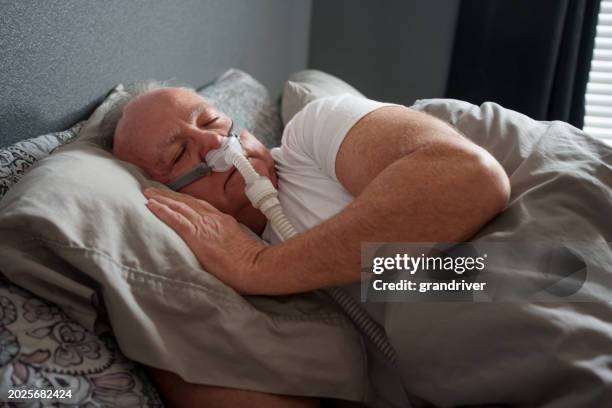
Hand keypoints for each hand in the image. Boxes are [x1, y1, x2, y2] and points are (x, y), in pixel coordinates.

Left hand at [143, 187, 266, 293]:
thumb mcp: (242, 244)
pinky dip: (163, 211)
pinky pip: (176, 219)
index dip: (186, 201)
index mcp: (224, 221)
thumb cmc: (252, 262)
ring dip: (162, 199)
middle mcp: (213, 219)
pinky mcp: (198, 235)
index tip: (175, 198)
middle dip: (170, 196)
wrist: (256, 266)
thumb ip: (230, 240)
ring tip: (148, 195)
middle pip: (188, 203)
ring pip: (179, 207)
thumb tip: (223, 244)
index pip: (201, 207)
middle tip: (154, 190)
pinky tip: (151, 206)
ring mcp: (205, 225)